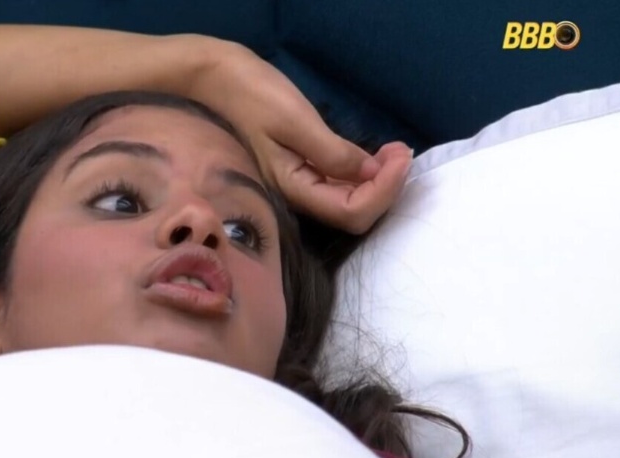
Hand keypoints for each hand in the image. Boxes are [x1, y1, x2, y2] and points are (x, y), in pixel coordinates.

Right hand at [187, 41, 411, 233]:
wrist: (219, 81)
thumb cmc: (253, 96)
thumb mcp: (295, 120)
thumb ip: (333, 152)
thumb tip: (371, 173)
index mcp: (292, 188)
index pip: (351, 211)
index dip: (383, 190)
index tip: (399, 153)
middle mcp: (297, 195)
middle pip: (353, 213)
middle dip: (386, 188)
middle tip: (400, 150)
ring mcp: (300, 184)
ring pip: (349, 201)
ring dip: (379, 182)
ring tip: (393, 150)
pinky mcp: (303, 169)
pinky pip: (340, 184)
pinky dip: (364, 174)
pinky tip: (374, 154)